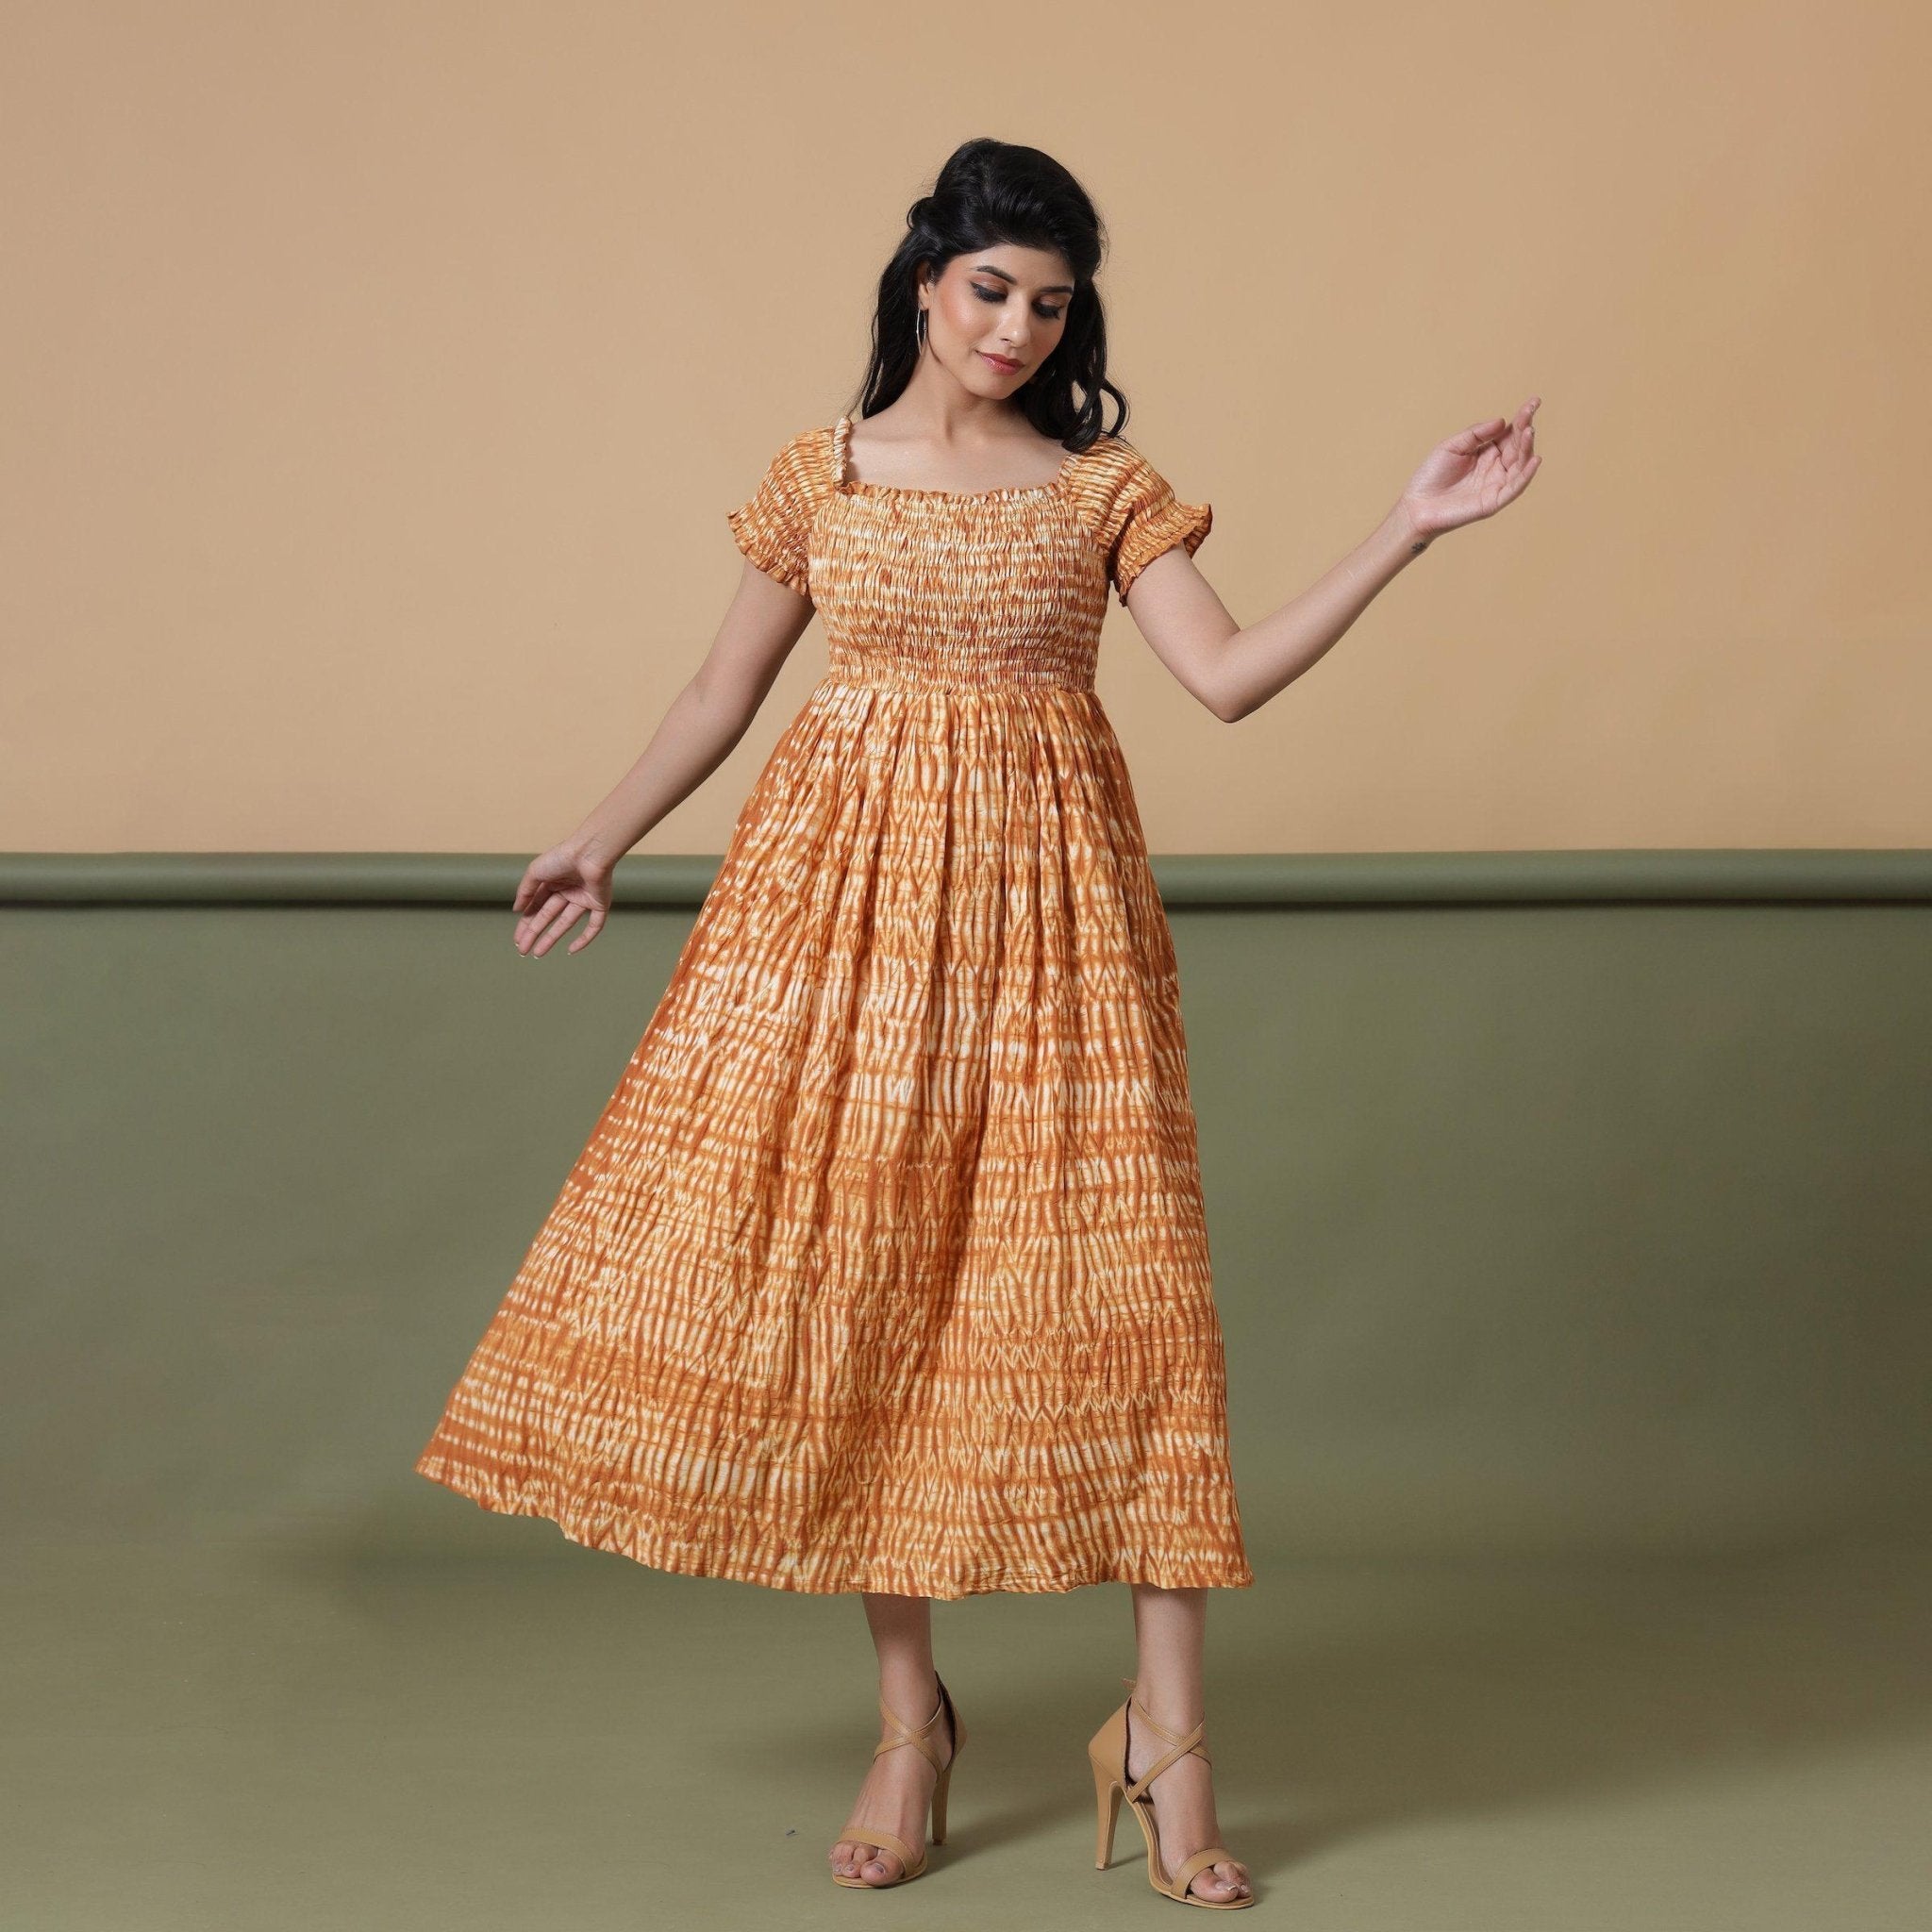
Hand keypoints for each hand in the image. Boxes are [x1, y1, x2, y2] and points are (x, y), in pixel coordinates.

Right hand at [512, 841, 614, 956]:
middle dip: (534, 933)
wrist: (589, 852)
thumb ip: (524, 892)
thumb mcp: (535, 872)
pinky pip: (594, 925)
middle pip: (548, 917)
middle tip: (522, 950)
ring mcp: (584, 898)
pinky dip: (584, 939)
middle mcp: (568, 891)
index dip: (526, 923)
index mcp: (553, 882)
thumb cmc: (562, 857)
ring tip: (537, 953)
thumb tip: (516, 910)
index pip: (536, 906)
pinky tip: (570, 950)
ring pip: (566, 923)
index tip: (517, 938)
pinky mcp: (600, 904)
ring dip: (551, 938)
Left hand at [1398, 396, 1540, 540]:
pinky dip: (1526, 475)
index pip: (1510, 432)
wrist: (1417, 505)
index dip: (1522, 417)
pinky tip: (1534, 459)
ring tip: (1529, 432)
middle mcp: (1496, 466)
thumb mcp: (1452, 446)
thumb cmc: (1432, 475)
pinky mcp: (1494, 501)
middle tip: (1529, 416)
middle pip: (1517, 446)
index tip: (1534, 401)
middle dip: (1525, 430)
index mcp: (1487, 451)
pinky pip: (1515, 487)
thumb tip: (1502, 421)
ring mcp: (1496, 484)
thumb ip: (1476, 434)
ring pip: (1520, 465)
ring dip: (1527, 448)